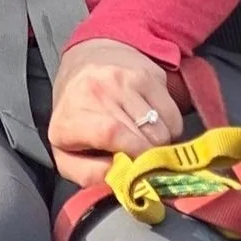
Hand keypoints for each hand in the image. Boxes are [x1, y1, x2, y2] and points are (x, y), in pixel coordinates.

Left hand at [46, 38, 182, 189]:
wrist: (84, 61)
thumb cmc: (75, 115)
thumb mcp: (65, 152)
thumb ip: (88, 174)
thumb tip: (120, 179)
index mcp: (73, 114)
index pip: (112, 133)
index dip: (133, 154)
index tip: (139, 168)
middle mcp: (100, 90)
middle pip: (146, 136)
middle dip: (149, 156)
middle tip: (140, 157)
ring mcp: (127, 78)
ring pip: (164, 128)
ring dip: (161, 142)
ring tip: (143, 139)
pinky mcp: (150, 74)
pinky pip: (174, 114)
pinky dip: (169, 127)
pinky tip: (152, 123)